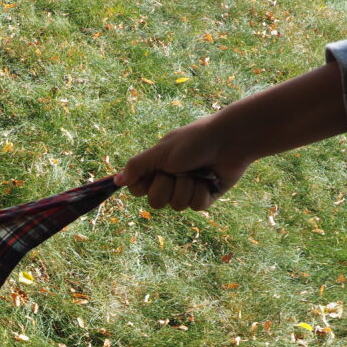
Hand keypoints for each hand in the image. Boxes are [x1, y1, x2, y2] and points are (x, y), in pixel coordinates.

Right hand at [114, 115, 251, 210]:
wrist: (230, 140)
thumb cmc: (195, 140)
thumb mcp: (161, 151)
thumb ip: (137, 166)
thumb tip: (116, 181)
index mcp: (157, 168)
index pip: (138, 191)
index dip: (146, 186)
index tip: (156, 172)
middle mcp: (170, 180)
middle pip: (156, 202)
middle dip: (168, 186)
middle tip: (179, 170)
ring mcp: (187, 189)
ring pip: (177, 205)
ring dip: (188, 187)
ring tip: (198, 172)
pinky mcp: (205, 197)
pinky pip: (195, 207)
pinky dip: (203, 192)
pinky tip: (211, 179)